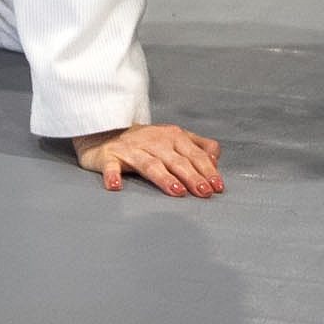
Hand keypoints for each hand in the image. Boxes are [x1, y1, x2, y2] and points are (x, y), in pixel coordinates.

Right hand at [72, 123, 223, 196]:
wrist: (106, 131)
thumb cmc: (147, 141)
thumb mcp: (175, 138)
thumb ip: (198, 146)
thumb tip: (215, 160)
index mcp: (172, 136)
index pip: (194, 154)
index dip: (207, 170)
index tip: (217, 186)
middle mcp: (153, 141)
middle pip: (176, 160)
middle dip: (192, 176)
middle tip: (204, 192)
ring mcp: (131, 149)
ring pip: (149, 164)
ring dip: (163, 178)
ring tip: (176, 191)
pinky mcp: (109, 157)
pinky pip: (110, 167)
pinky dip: (112, 175)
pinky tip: (115, 186)